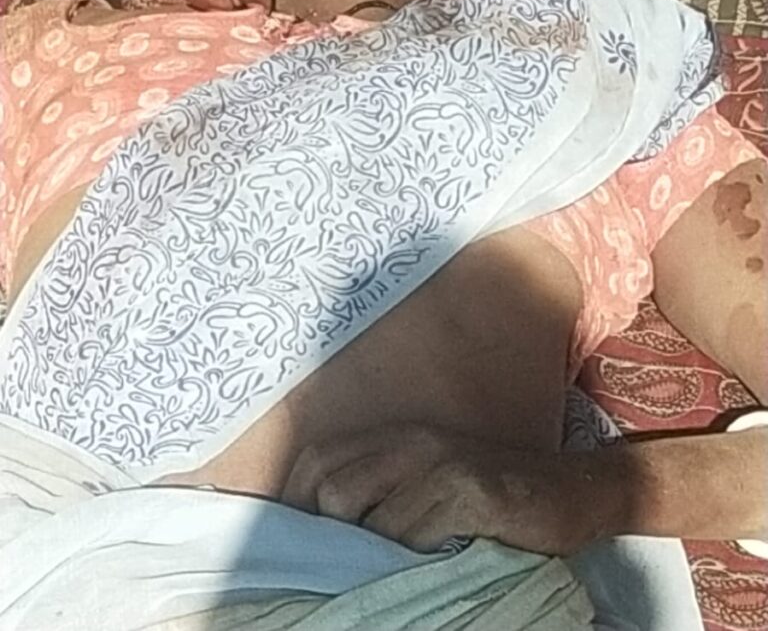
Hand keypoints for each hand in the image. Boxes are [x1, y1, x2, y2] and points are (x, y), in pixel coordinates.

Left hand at [282, 423, 595, 554]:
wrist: (575, 491)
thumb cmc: (496, 498)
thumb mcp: (431, 483)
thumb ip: (383, 493)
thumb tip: (322, 530)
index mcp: (396, 438)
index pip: (316, 460)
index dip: (294, 504)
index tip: (299, 546)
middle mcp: (412, 443)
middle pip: (331, 490)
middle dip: (332, 536)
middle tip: (351, 565)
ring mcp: (441, 465)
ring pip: (370, 520)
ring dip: (375, 555)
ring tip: (399, 568)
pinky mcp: (471, 493)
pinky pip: (415, 536)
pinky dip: (414, 559)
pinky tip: (434, 562)